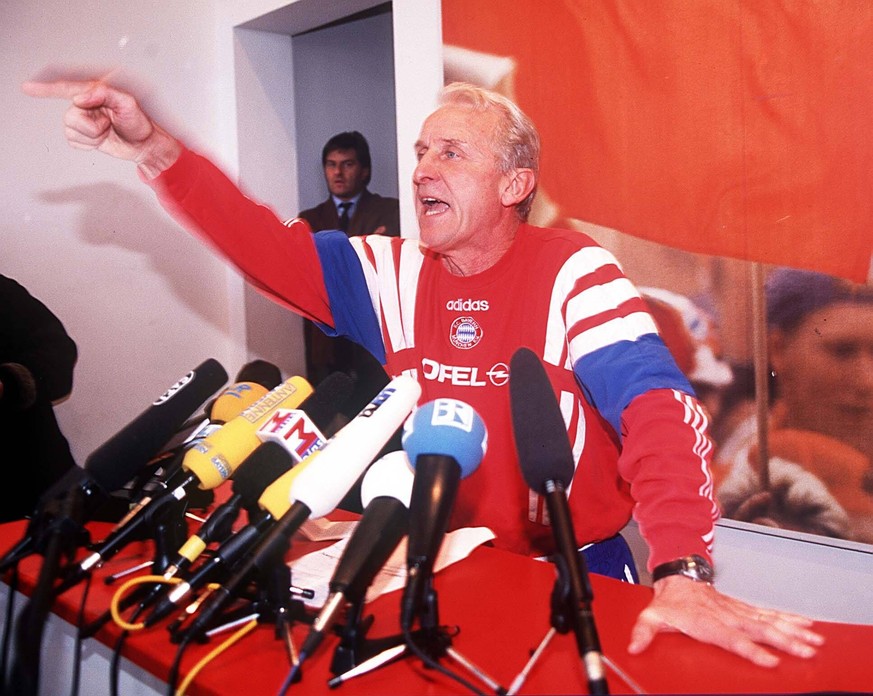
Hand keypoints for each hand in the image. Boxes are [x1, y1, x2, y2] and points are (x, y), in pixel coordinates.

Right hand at [21, 77, 181, 177]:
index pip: (67, 87)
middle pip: (71, 115)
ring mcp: (84, 120)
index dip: (46, 88)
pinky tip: (102, 139)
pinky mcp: (84, 136)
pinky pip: (74, 141)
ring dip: (92, 135)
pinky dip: (89, 144)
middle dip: (92, 125)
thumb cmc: (140, 123)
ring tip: (107, 131)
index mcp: (96, 92)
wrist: (145, 145)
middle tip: (109, 124)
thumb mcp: (128, 103)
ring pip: (71, 130)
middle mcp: (87, 104)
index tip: (29, 88)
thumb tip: (81, 97)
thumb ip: (105, 94)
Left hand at [628, 576, 823, 666]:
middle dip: (784, 641)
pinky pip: (770, 615)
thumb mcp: (652, 615)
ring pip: (769, 621)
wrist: (680, 575)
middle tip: (806, 651)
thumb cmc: (670, 601)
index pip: (732, 638)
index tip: (770, 660)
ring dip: (793, 631)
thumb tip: (634, 648)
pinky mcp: (745, 609)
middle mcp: (727, 616)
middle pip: (759, 630)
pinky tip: (807, 626)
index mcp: (708, 622)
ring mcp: (738, 612)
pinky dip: (790, 620)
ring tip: (815, 640)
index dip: (750, 649)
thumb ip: (643, 632)